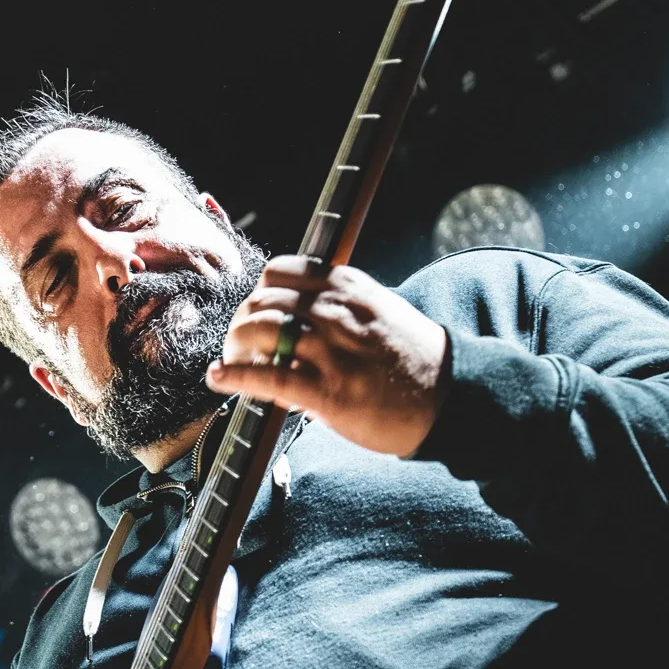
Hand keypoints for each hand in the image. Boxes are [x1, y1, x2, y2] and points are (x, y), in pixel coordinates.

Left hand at [205, 257, 448, 456]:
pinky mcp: (327, 390)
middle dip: (241, 322)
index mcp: (347, 286)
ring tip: (233, 362)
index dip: (257, 294)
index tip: (255, 313)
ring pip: (259, 330)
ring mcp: (331, 350)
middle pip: (262, 301)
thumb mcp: (377, 311)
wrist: (449, 396)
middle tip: (239, 344)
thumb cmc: (412, 359)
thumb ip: (337, 307)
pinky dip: (234, 375)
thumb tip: (295, 317)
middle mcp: (335, 310)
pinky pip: (266, 375)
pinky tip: (219, 378)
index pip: (280, 271)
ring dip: (235, 346)